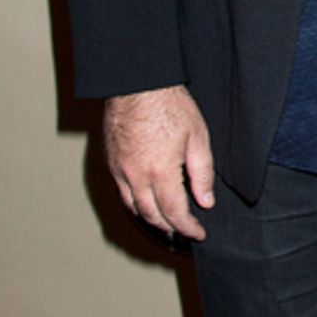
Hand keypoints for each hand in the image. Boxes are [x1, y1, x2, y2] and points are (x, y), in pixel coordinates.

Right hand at [103, 85, 214, 240]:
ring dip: (150, 220)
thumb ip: (202, 173)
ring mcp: (120, 170)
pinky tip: (145, 202)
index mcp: (161, 172)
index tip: (198, 233)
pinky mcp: (110, 162)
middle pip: (152, 215)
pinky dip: (135, 204)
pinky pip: (121, 193)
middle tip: (183, 232)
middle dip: (170, 228)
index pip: (175, 213)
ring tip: (165, 224)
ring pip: (133, 208)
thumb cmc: (169, 105)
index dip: (188, 227)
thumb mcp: (198, 138)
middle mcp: (136, 176)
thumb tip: (205, 200)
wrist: (137, 84)